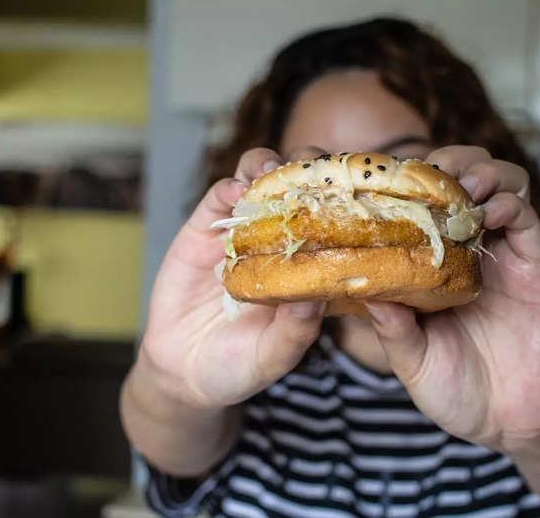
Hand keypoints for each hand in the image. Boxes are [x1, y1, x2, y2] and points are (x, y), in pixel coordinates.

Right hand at [140, 147, 328, 409]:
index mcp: (310, 267)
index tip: (357, 192)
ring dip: (271, 168)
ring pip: (262, 181)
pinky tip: (236, 191)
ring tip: (275, 175)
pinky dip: (229, 186)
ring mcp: (244, 232)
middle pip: (303, 189)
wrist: (182, 371)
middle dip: (312, 172)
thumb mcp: (272, 357)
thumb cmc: (239, 366)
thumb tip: (317, 298)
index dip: (348, 203)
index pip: (337, 222)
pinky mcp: (205, 230)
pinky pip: (219, 197)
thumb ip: (295, 331)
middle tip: (316, 174)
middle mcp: (281, 241)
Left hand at [365, 146, 539, 451]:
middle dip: (445, 164)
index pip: (419, 204)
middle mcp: (467, 251)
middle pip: (461, 178)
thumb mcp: (412, 360)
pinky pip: (525, 216)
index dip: (405, 184)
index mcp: (432, 266)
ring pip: (498, 183)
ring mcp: (502, 254)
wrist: (509, 421)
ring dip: (477, 171)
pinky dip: (507, 202)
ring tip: (459, 187)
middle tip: (427, 174)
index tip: (383, 180)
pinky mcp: (535, 264)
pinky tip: (486, 214)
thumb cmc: (455, 389)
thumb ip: (392, 328)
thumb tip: (360, 289)